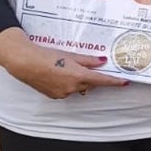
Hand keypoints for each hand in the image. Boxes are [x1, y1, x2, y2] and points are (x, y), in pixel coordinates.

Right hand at [0, 28, 127, 98]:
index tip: (125, 82)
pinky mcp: (54, 96)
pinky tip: (58, 74)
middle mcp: (72, 88)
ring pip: (78, 87)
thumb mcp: (70, 55)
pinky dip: (67, 84)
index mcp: (78, 76)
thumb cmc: (47, 55)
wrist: (25, 62)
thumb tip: (102, 62)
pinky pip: (67, 91)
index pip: (102, 80)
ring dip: (78, 80)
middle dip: (91, 76)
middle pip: (89, 84)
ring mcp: (63, 93)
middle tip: (86, 65)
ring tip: (65, 66)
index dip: (114, 81)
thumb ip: (88, 60)